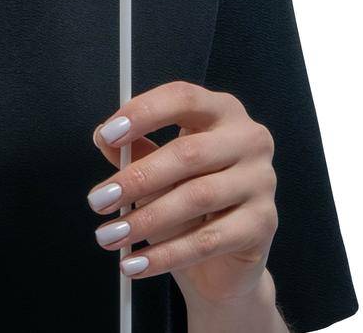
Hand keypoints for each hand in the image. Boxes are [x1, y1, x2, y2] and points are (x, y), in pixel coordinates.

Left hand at [87, 80, 278, 308]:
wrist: (224, 262)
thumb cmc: (191, 206)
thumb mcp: (160, 173)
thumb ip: (135, 151)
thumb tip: (102, 136)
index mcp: (222, 112)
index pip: (183, 98)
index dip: (143, 113)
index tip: (108, 134)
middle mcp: (249, 139)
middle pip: (188, 152)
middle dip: (137, 178)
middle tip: (99, 200)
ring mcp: (261, 180)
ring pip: (196, 197)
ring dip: (146, 219)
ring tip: (111, 235)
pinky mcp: (263, 223)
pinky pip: (207, 240)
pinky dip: (166, 254)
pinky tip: (136, 263)